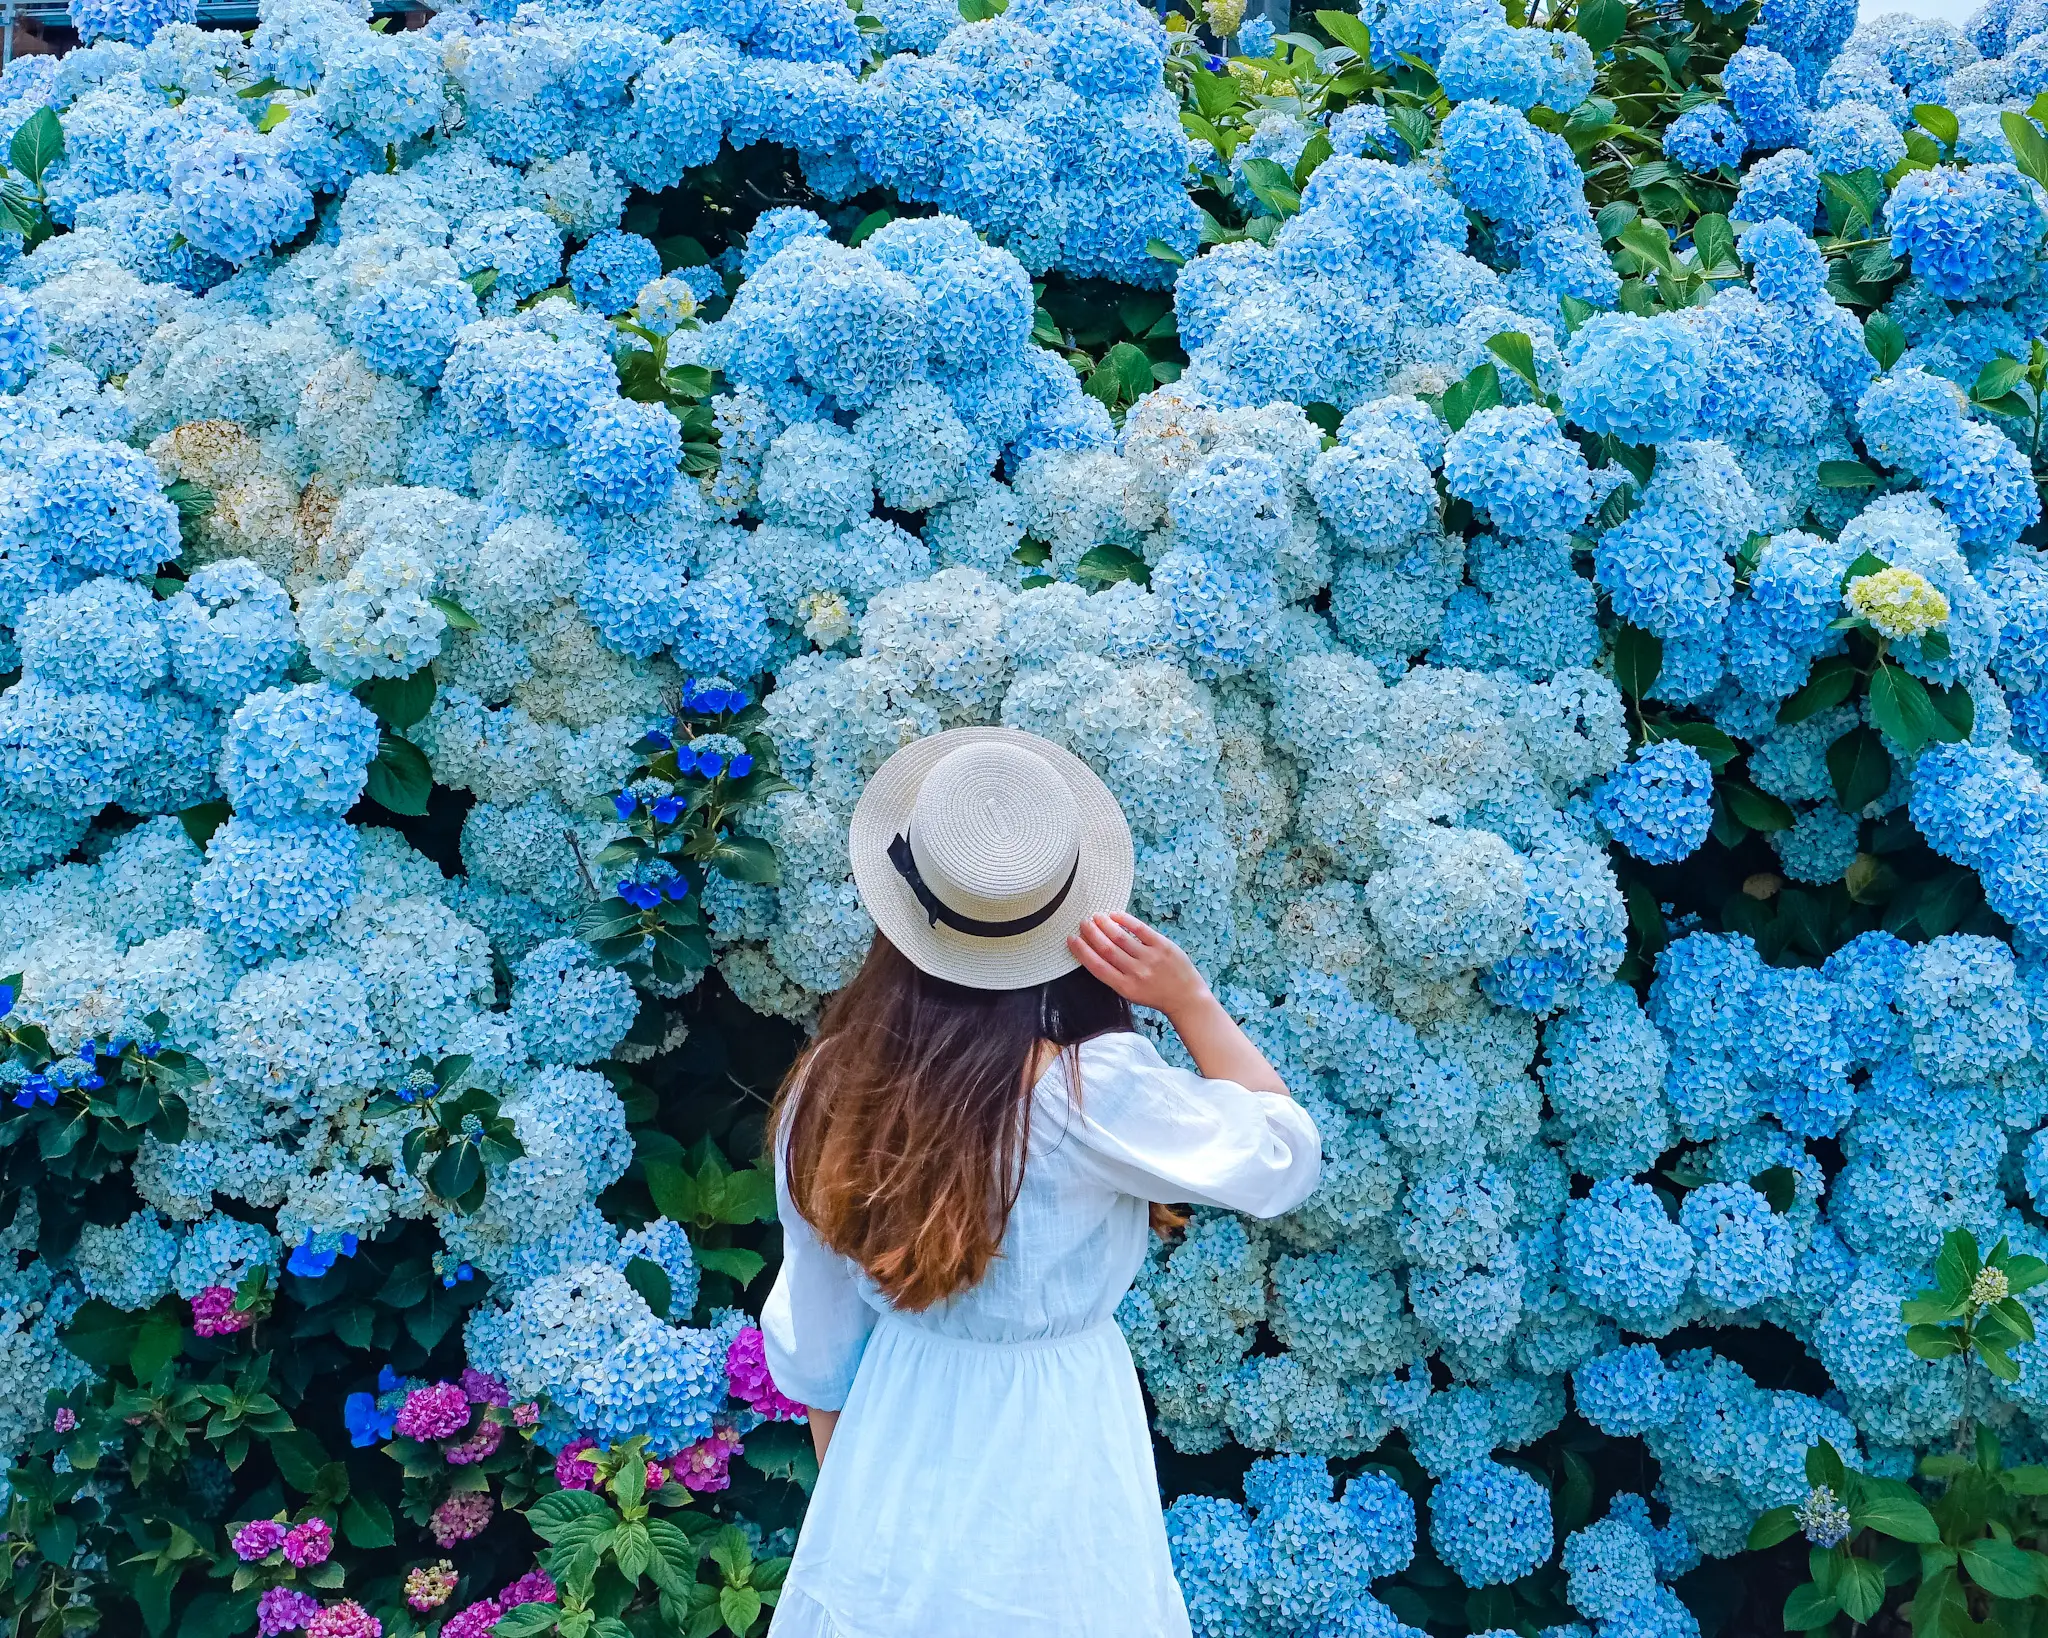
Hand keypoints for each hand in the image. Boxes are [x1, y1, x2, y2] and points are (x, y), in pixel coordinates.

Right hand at [1067, 913, 1208, 1017]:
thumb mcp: (1131, 992)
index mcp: (1125, 987)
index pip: (1097, 966)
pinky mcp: (1163, 946)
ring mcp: (1150, 958)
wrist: (1186, 998)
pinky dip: (1126, 920)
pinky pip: (1141, 930)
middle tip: (1083, 923)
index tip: (1072, 939)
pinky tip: (1115, 915)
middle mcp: (1136, 973)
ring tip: (1096, 917)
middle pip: (1107, 949)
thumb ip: (1115, 975)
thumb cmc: (1155, 995)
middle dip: (1091, 933)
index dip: (1081, 951)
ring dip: (1105, 925)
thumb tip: (1095, 951)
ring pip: (1121, 938)